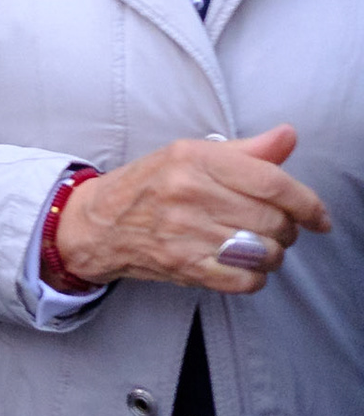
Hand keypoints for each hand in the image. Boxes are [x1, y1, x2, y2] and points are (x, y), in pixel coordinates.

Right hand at [53, 125, 331, 294]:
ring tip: (256, 245)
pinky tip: (242, 264)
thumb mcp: (189, 155)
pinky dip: (254, 276)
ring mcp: (184, 231)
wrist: (96, 223)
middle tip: (274, 228)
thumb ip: (245, 151)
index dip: (307, 203)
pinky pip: (245, 279)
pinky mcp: (183, 265)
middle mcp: (188, 192)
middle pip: (273, 220)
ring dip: (271, 254)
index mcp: (193, 158)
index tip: (318, 216)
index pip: (271, 182)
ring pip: (264, 252)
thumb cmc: (147, 187)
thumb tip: (288, 137)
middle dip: (286, 229)